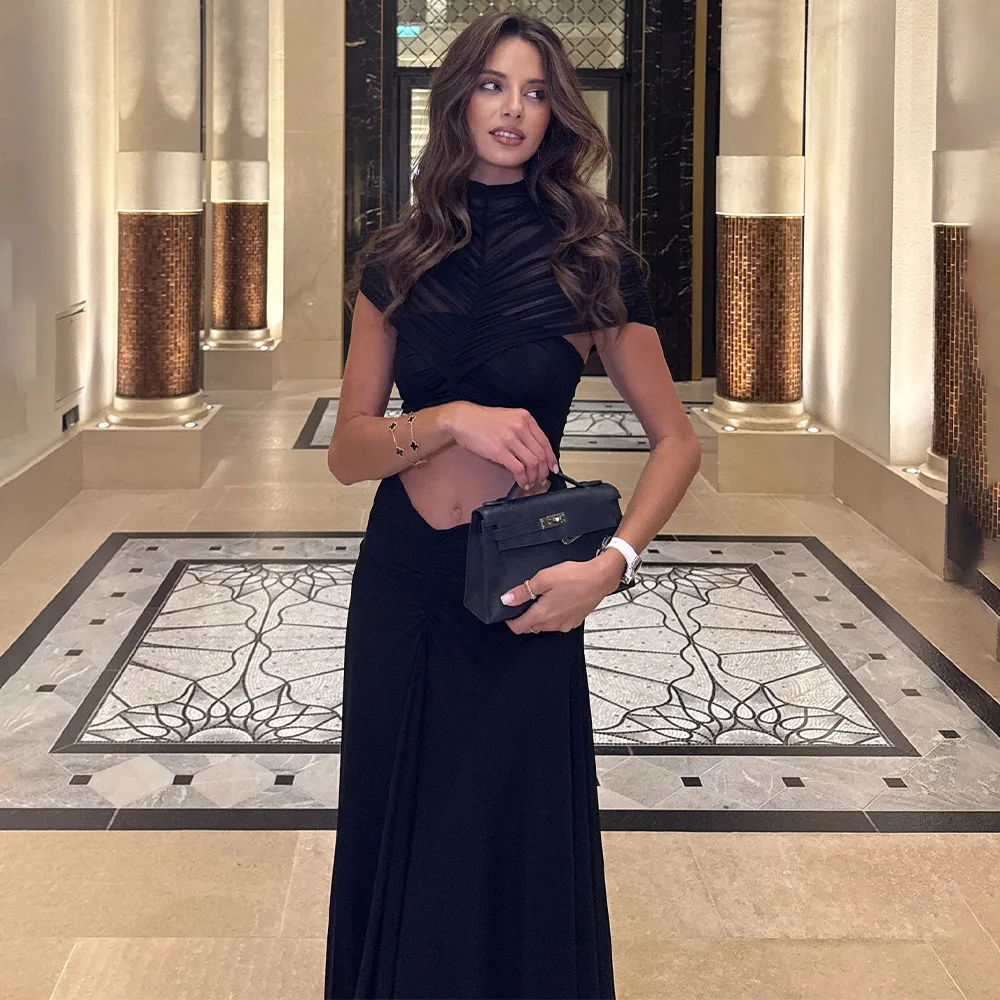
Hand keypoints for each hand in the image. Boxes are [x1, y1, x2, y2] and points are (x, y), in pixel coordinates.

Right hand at [444, 402, 557, 490]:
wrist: (462, 419)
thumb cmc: (481, 419)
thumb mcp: (507, 417)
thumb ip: (521, 430)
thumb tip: (532, 449)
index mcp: (524, 418)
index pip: (545, 441)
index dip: (551, 458)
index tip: (552, 467)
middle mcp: (520, 427)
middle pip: (540, 454)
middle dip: (543, 470)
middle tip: (542, 478)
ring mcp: (510, 439)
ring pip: (532, 463)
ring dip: (534, 477)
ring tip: (531, 482)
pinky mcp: (500, 451)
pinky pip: (518, 469)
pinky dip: (523, 479)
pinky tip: (522, 482)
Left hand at [501, 551, 624, 634]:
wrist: (600, 578)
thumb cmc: (575, 577)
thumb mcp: (543, 579)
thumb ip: (523, 591)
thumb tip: (507, 599)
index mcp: (542, 614)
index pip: (518, 628)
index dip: (510, 620)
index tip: (509, 612)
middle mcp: (553, 624)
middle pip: (531, 627)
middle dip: (524, 617)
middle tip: (526, 601)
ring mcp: (565, 625)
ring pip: (544, 626)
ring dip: (539, 616)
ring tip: (543, 598)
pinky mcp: (574, 622)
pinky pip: (557, 623)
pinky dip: (553, 616)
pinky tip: (557, 601)